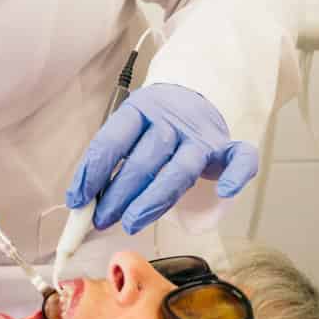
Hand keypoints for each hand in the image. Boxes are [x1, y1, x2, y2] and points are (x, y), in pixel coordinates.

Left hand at [67, 85, 258, 234]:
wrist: (195, 96)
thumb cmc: (153, 126)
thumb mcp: (128, 132)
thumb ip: (110, 163)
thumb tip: (82, 203)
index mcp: (140, 109)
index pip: (113, 139)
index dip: (93, 171)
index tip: (78, 201)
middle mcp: (172, 121)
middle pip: (145, 159)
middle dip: (120, 193)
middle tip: (103, 220)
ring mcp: (201, 137)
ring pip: (181, 169)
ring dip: (155, 198)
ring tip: (132, 222)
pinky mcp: (226, 149)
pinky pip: (240, 158)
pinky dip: (237, 174)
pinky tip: (225, 191)